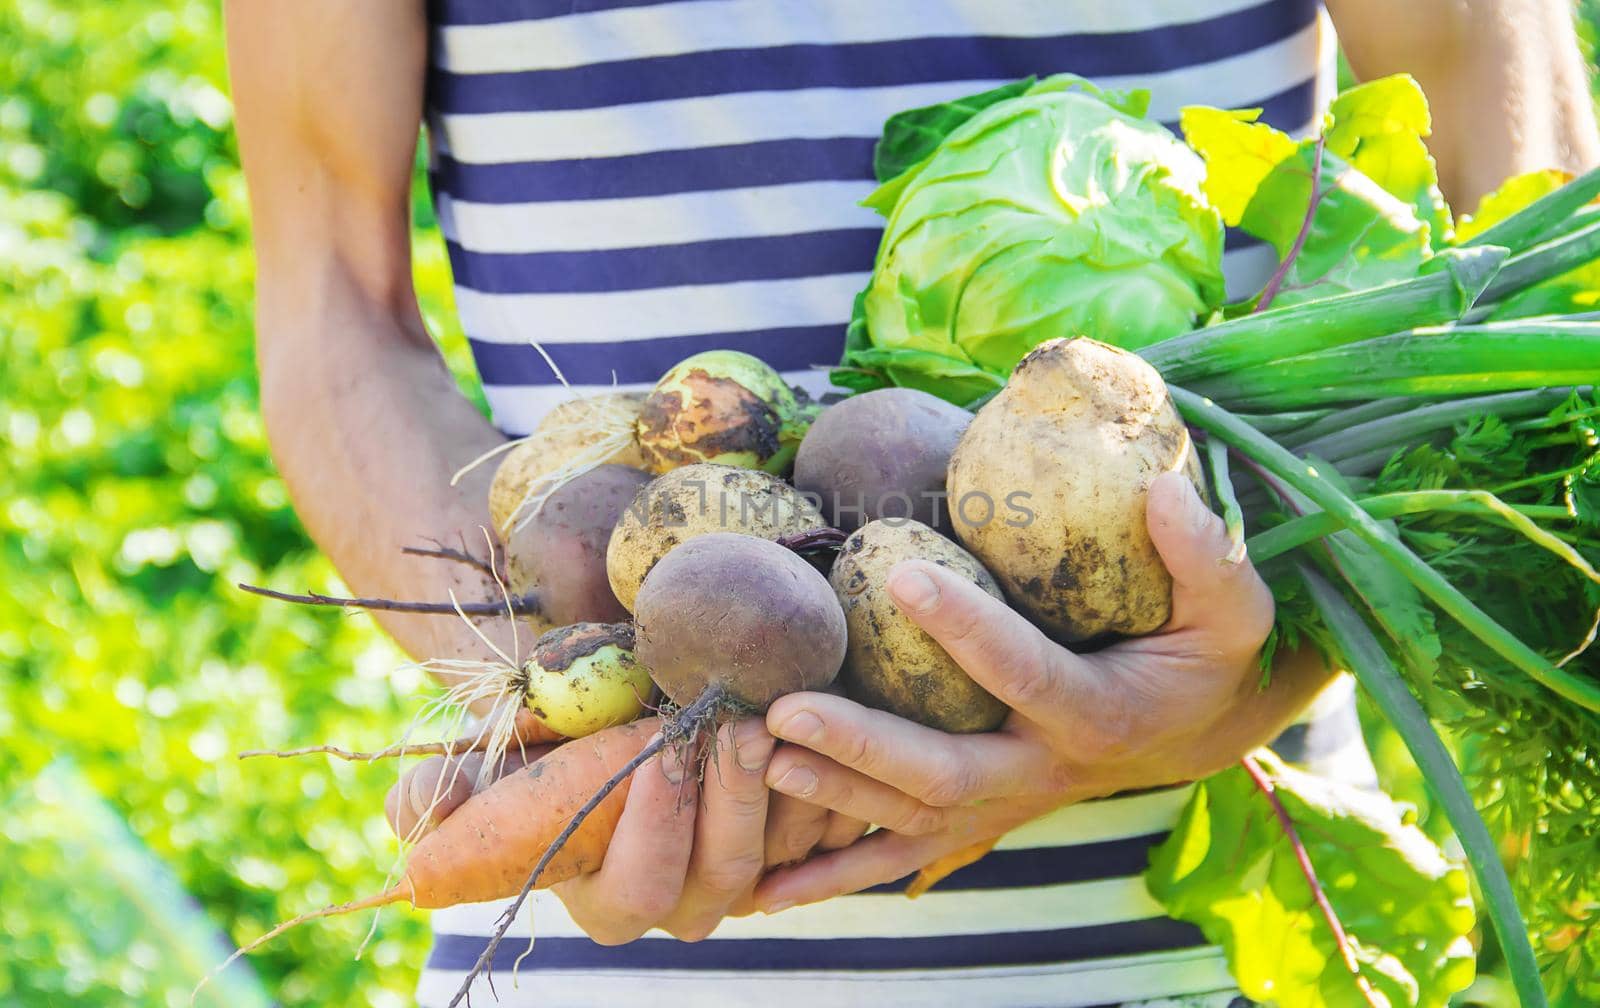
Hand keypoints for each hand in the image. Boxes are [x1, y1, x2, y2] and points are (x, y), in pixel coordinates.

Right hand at [386, 714, 866, 941]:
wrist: (605, 708)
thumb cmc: (542, 736)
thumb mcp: (487, 754)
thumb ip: (441, 790)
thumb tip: (422, 818)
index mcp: (606, 900)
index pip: (639, 885)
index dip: (652, 825)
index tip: (653, 748)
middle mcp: (678, 904)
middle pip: (717, 878)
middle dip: (727, 801)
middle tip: (730, 726)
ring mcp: (739, 879)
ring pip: (773, 856)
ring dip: (778, 789)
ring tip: (767, 718)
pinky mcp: (787, 846)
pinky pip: (818, 831)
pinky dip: (820, 785)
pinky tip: (812, 730)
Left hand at [753, 471, 1332, 910]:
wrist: (1189, 729)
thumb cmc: (1202, 653)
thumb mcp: (1231, 607)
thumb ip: (1208, 553)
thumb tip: (1164, 487)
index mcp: (1100, 715)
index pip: (1027, 674)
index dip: (969, 630)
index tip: (901, 573)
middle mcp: (1045, 771)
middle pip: (947, 773)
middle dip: (864, 745)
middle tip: (786, 708)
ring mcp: (1006, 803)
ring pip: (911, 818)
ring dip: (831, 798)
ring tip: (754, 759)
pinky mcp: (977, 817)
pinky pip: (900, 853)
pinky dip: (835, 873)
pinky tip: (762, 889)